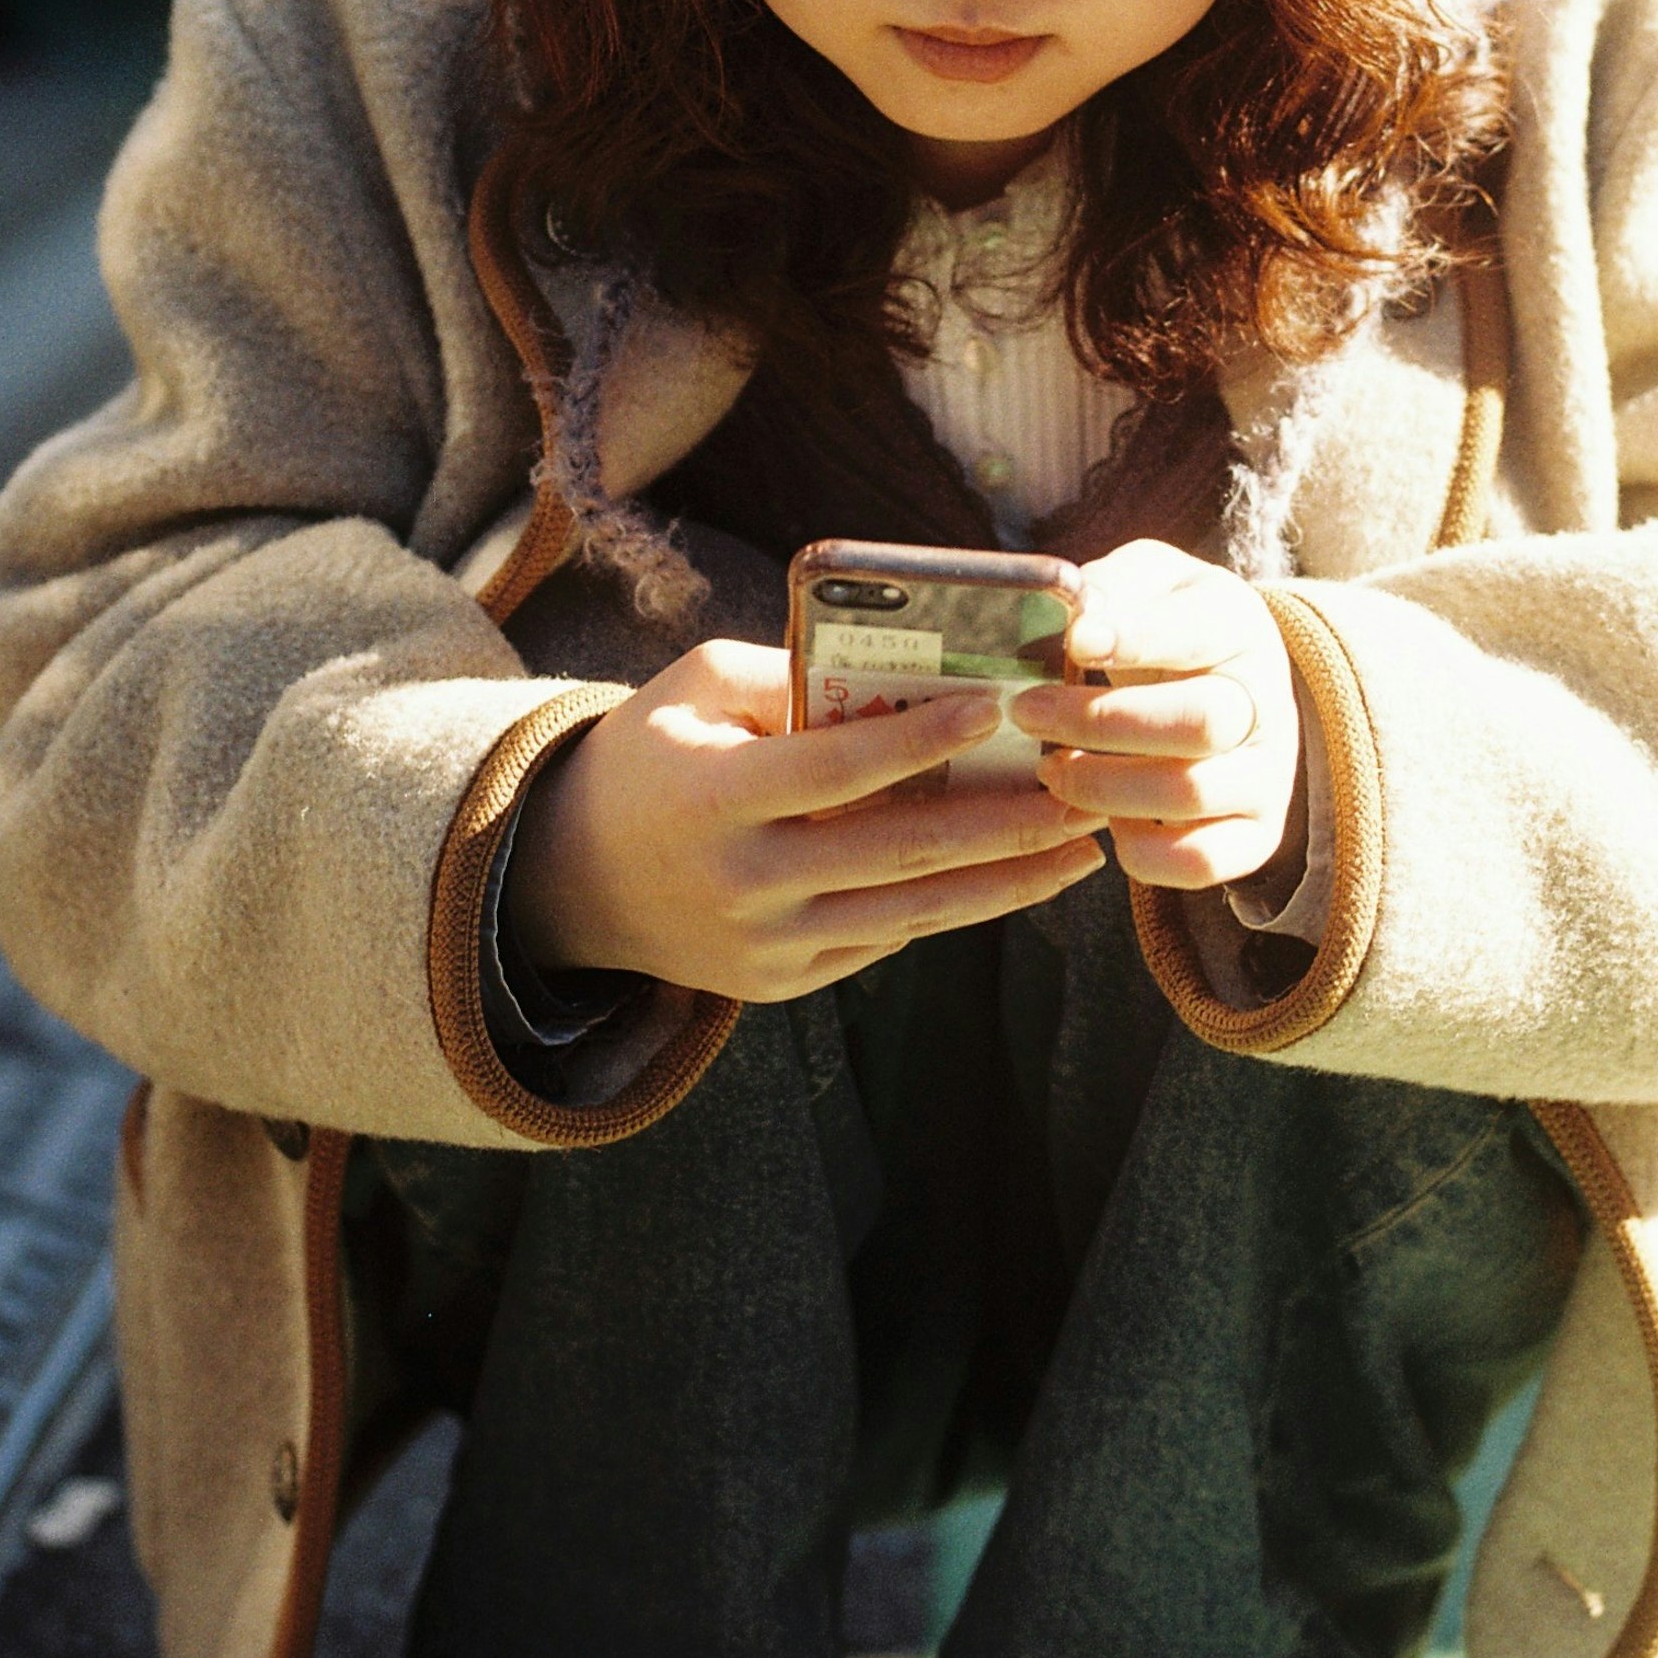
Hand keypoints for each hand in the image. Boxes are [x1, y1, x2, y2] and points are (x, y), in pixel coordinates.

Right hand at [511, 636, 1105, 1003]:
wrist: (572, 881)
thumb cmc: (650, 757)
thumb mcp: (695, 689)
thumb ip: (791, 674)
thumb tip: (903, 674)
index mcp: (717, 797)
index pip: (841, 767)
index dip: (924, 739)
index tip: (999, 707)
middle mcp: (745, 882)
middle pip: (901, 851)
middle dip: (1008, 824)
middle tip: (1084, 792)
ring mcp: (766, 946)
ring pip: (912, 912)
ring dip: (1007, 882)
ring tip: (1081, 849)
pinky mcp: (781, 983)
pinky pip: (884, 939)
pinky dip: (951, 907)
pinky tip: (1010, 876)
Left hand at [1012, 539, 1299, 894]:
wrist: (1225, 685)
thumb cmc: (1166, 628)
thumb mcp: (1145, 584)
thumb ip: (1113, 589)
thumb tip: (1082, 625)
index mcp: (1239, 630)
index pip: (1196, 634)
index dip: (1133, 638)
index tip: (1075, 641)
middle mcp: (1266, 706)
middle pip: (1199, 723)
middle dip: (1099, 721)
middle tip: (1028, 711)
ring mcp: (1266, 777)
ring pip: (1190, 793)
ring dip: (1103, 786)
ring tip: (1051, 768)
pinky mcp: (1255, 836)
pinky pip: (1197, 861)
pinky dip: (1139, 848)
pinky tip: (1105, 814)